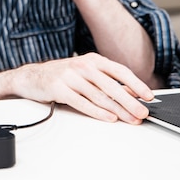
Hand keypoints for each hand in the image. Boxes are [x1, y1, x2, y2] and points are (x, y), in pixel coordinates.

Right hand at [10, 52, 153, 123]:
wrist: (30, 77)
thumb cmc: (62, 76)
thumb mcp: (86, 73)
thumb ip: (107, 81)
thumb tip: (133, 93)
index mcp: (92, 59)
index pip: (119, 71)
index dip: (136, 84)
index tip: (149, 96)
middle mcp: (82, 65)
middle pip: (111, 85)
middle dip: (130, 101)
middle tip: (142, 113)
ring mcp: (69, 76)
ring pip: (99, 96)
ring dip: (117, 110)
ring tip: (130, 119)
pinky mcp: (59, 88)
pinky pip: (82, 103)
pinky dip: (97, 112)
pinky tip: (109, 118)